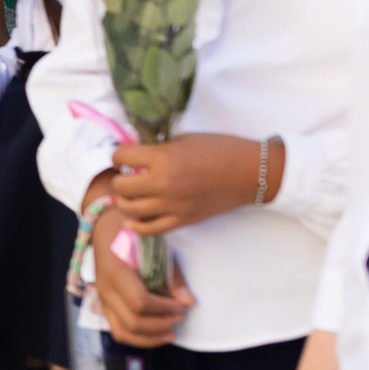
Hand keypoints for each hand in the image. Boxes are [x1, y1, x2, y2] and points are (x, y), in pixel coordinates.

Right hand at [89, 201, 193, 346]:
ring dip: (149, 338)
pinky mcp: (104, 303)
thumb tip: (188, 302)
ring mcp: (102, 298)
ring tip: (169, 333)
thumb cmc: (130, 231)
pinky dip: (138, 338)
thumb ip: (170, 275)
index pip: (140, 302)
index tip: (180, 305)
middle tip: (179, 317)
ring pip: (123, 332)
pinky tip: (155, 334)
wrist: (103, 224)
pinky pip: (118, 330)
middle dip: (160, 325)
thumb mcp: (153, 245)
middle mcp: (105, 289)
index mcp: (115, 272)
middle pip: (132, 322)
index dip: (164, 309)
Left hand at [110, 134, 274, 232]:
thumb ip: (157, 149)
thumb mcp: (183, 140)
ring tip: (129, 195)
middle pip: (120, 186)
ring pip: (130, 210)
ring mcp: (172, 205)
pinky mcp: (183, 220)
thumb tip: (135, 155)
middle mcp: (163, 183)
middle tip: (126, 175)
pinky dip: (136, 225)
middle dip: (119, 179)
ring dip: (124, 201)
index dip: (118, 154)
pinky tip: (132, 220)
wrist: (250, 172)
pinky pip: (150, 229)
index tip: (123, 156)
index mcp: (162, 158)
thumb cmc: (219, 149)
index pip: (121, 156)